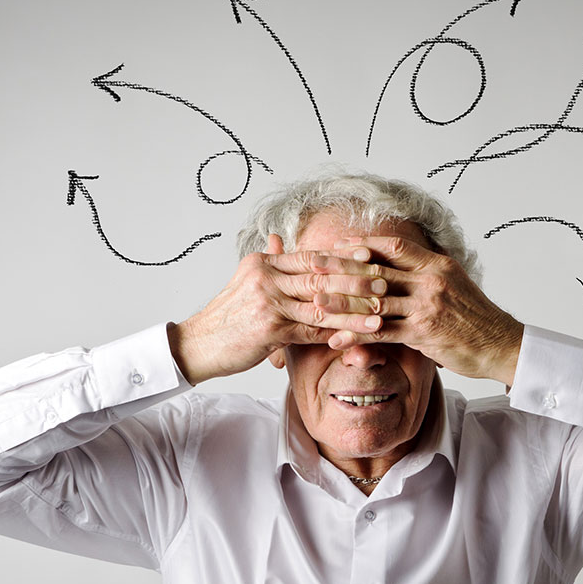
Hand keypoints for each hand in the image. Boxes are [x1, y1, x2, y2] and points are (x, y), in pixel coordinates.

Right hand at [168, 235, 388, 383]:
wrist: (198, 344)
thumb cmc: (227, 317)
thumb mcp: (246, 281)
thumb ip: (268, 262)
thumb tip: (277, 239)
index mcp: (263, 263)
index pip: (311, 255)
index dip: (342, 254)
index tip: (370, 252)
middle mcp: (265, 277)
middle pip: (320, 275)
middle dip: (355, 279)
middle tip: (384, 281)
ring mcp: (267, 302)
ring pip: (320, 303)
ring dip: (353, 308)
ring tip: (379, 312)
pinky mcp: (269, 328)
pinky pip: (311, 330)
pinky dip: (336, 333)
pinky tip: (356, 336)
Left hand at [316, 236, 522, 384]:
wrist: (500, 344)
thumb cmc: (475, 316)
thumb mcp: (454, 282)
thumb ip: (426, 271)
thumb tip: (400, 262)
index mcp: (437, 265)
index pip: (394, 246)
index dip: (363, 243)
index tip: (338, 244)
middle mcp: (430, 281)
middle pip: (377, 270)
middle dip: (342, 268)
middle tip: (313, 265)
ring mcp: (426, 307)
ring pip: (375, 301)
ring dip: (342, 303)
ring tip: (315, 303)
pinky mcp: (423, 334)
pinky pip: (382, 332)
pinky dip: (356, 335)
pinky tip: (337, 339)